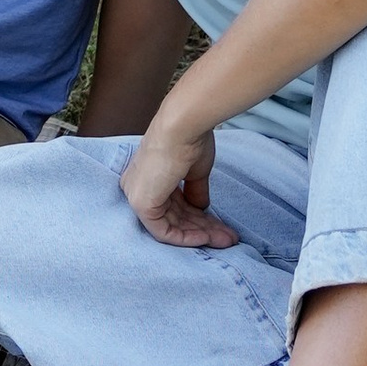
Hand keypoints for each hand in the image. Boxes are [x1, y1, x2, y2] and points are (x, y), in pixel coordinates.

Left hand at [120, 118, 240, 249]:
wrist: (183, 126)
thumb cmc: (188, 139)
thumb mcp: (194, 171)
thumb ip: (194, 191)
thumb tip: (201, 209)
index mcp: (147, 176)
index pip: (174, 205)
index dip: (198, 217)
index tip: (220, 224)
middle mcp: (137, 187)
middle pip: (175, 217)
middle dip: (204, 229)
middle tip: (228, 236)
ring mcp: (137, 196)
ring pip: (172, 226)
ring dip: (201, 235)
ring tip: (227, 239)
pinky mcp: (141, 205)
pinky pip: (164, 231)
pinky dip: (187, 237)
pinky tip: (207, 238)